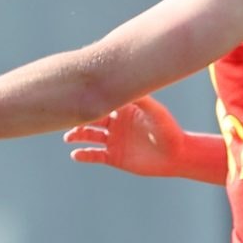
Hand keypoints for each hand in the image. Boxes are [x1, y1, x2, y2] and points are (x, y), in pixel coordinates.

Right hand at [65, 96, 190, 178]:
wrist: (176, 156)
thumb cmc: (169, 130)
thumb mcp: (156, 112)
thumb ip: (141, 99)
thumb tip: (123, 85)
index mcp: (125, 110)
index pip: (103, 100)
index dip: (90, 97)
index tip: (76, 92)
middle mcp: (116, 123)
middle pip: (91, 117)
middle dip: (79, 116)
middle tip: (66, 116)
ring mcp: (114, 140)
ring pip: (89, 136)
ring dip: (77, 135)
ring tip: (69, 137)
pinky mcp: (113, 157)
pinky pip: (94, 155)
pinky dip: (83, 155)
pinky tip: (76, 154)